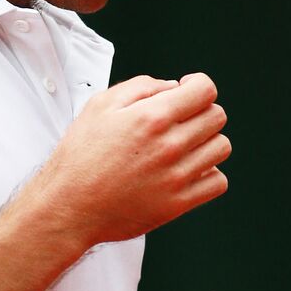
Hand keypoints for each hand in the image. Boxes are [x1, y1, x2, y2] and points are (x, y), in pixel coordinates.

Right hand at [27, 72, 230, 246]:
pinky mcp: (178, 203)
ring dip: (207, 141)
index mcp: (152, 118)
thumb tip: (172, 87)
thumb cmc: (80, 156)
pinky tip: (189, 169)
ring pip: (221, 147)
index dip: (198, 85)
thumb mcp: (100, 106)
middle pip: (216, 116)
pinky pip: (217, 181)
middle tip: (182, 119)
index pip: (205, 90)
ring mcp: (177, 176)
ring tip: (185, 145)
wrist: (69, 206)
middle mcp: (170, 146)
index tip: (188, 92)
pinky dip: (209, 173)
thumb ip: (140, 87)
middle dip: (201, 111)